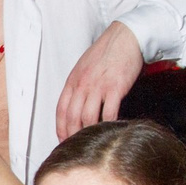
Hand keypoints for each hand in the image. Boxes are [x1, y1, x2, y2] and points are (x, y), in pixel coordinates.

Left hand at [55, 21, 144, 138]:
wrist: (125, 38)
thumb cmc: (106, 52)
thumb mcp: (84, 68)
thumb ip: (78, 86)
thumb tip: (75, 106)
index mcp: (73, 81)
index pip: (61, 110)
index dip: (60, 128)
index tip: (63, 140)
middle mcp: (82, 85)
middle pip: (72, 117)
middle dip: (72, 135)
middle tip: (76, 146)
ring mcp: (98, 87)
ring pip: (88, 118)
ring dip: (89, 132)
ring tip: (93, 141)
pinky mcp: (115, 88)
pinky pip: (109, 113)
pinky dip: (109, 124)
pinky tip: (111, 130)